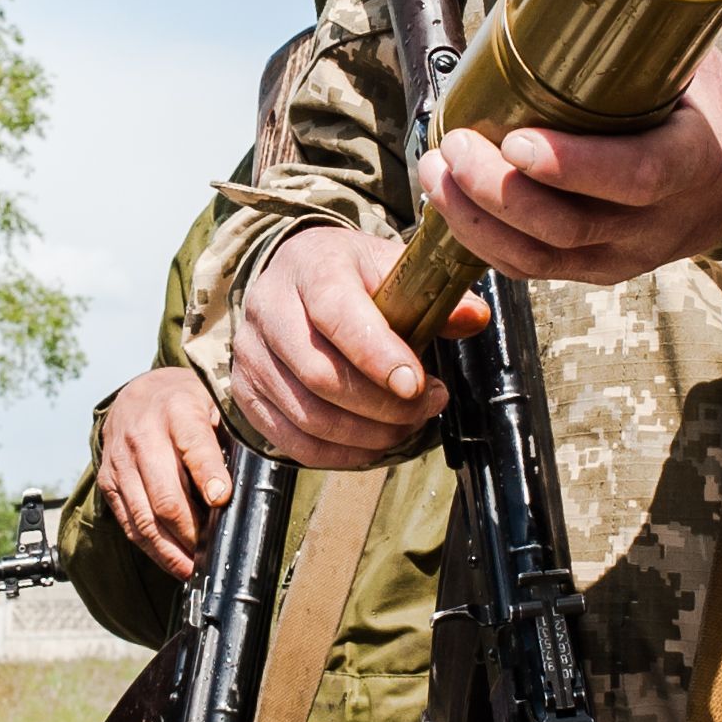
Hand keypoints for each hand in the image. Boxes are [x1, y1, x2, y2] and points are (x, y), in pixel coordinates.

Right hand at [96, 368, 228, 578]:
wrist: (138, 394)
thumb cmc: (186, 404)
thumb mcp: (214, 405)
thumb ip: (229, 437)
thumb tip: (245, 484)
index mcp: (177, 411)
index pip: (193, 447)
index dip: (208, 477)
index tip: (222, 501)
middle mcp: (143, 436)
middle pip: (165, 495)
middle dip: (191, 531)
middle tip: (212, 551)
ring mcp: (121, 462)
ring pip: (144, 518)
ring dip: (170, 549)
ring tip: (193, 568)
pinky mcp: (108, 481)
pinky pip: (129, 523)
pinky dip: (152, 548)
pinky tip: (173, 560)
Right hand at [231, 227, 476, 469]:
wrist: (293, 275)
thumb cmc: (350, 275)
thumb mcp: (391, 266)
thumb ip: (434, 295)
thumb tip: (475, 318)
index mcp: (309, 268)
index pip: (336, 315)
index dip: (378, 356)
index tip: (417, 384)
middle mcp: (269, 309)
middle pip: (320, 376)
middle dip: (383, 405)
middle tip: (428, 405)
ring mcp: (250, 355)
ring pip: (308, 416)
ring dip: (367, 434)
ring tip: (407, 426)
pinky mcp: (246, 393)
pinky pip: (292, 442)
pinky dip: (339, 455)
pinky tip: (373, 443)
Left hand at [417, 48, 721, 287]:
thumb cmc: (703, 106)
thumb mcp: (693, 63)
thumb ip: (640, 37)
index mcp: (694, 163)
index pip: (636, 176)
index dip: (572, 165)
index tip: (516, 140)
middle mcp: (658, 223)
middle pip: (569, 226)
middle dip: (498, 190)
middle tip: (455, 145)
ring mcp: (623, 255)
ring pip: (540, 257)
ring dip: (475, 218)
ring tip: (436, 171)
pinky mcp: (594, 270)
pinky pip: (530, 270)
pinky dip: (481, 241)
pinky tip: (449, 202)